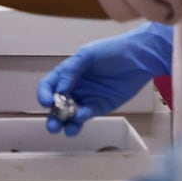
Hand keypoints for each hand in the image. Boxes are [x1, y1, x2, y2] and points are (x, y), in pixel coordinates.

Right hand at [37, 24, 173, 135]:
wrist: (137, 58)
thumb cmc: (111, 51)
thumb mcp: (87, 55)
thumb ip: (71, 71)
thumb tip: (59, 90)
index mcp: (67, 73)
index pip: (48, 86)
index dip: (44, 95)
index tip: (47, 103)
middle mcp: (74, 87)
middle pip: (57, 105)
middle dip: (53, 117)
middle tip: (53, 126)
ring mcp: (86, 98)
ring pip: (70, 115)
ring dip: (66, 123)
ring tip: (66, 129)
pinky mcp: (100, 106)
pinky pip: (87, 114)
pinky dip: (82, 118)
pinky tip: (82, 118)